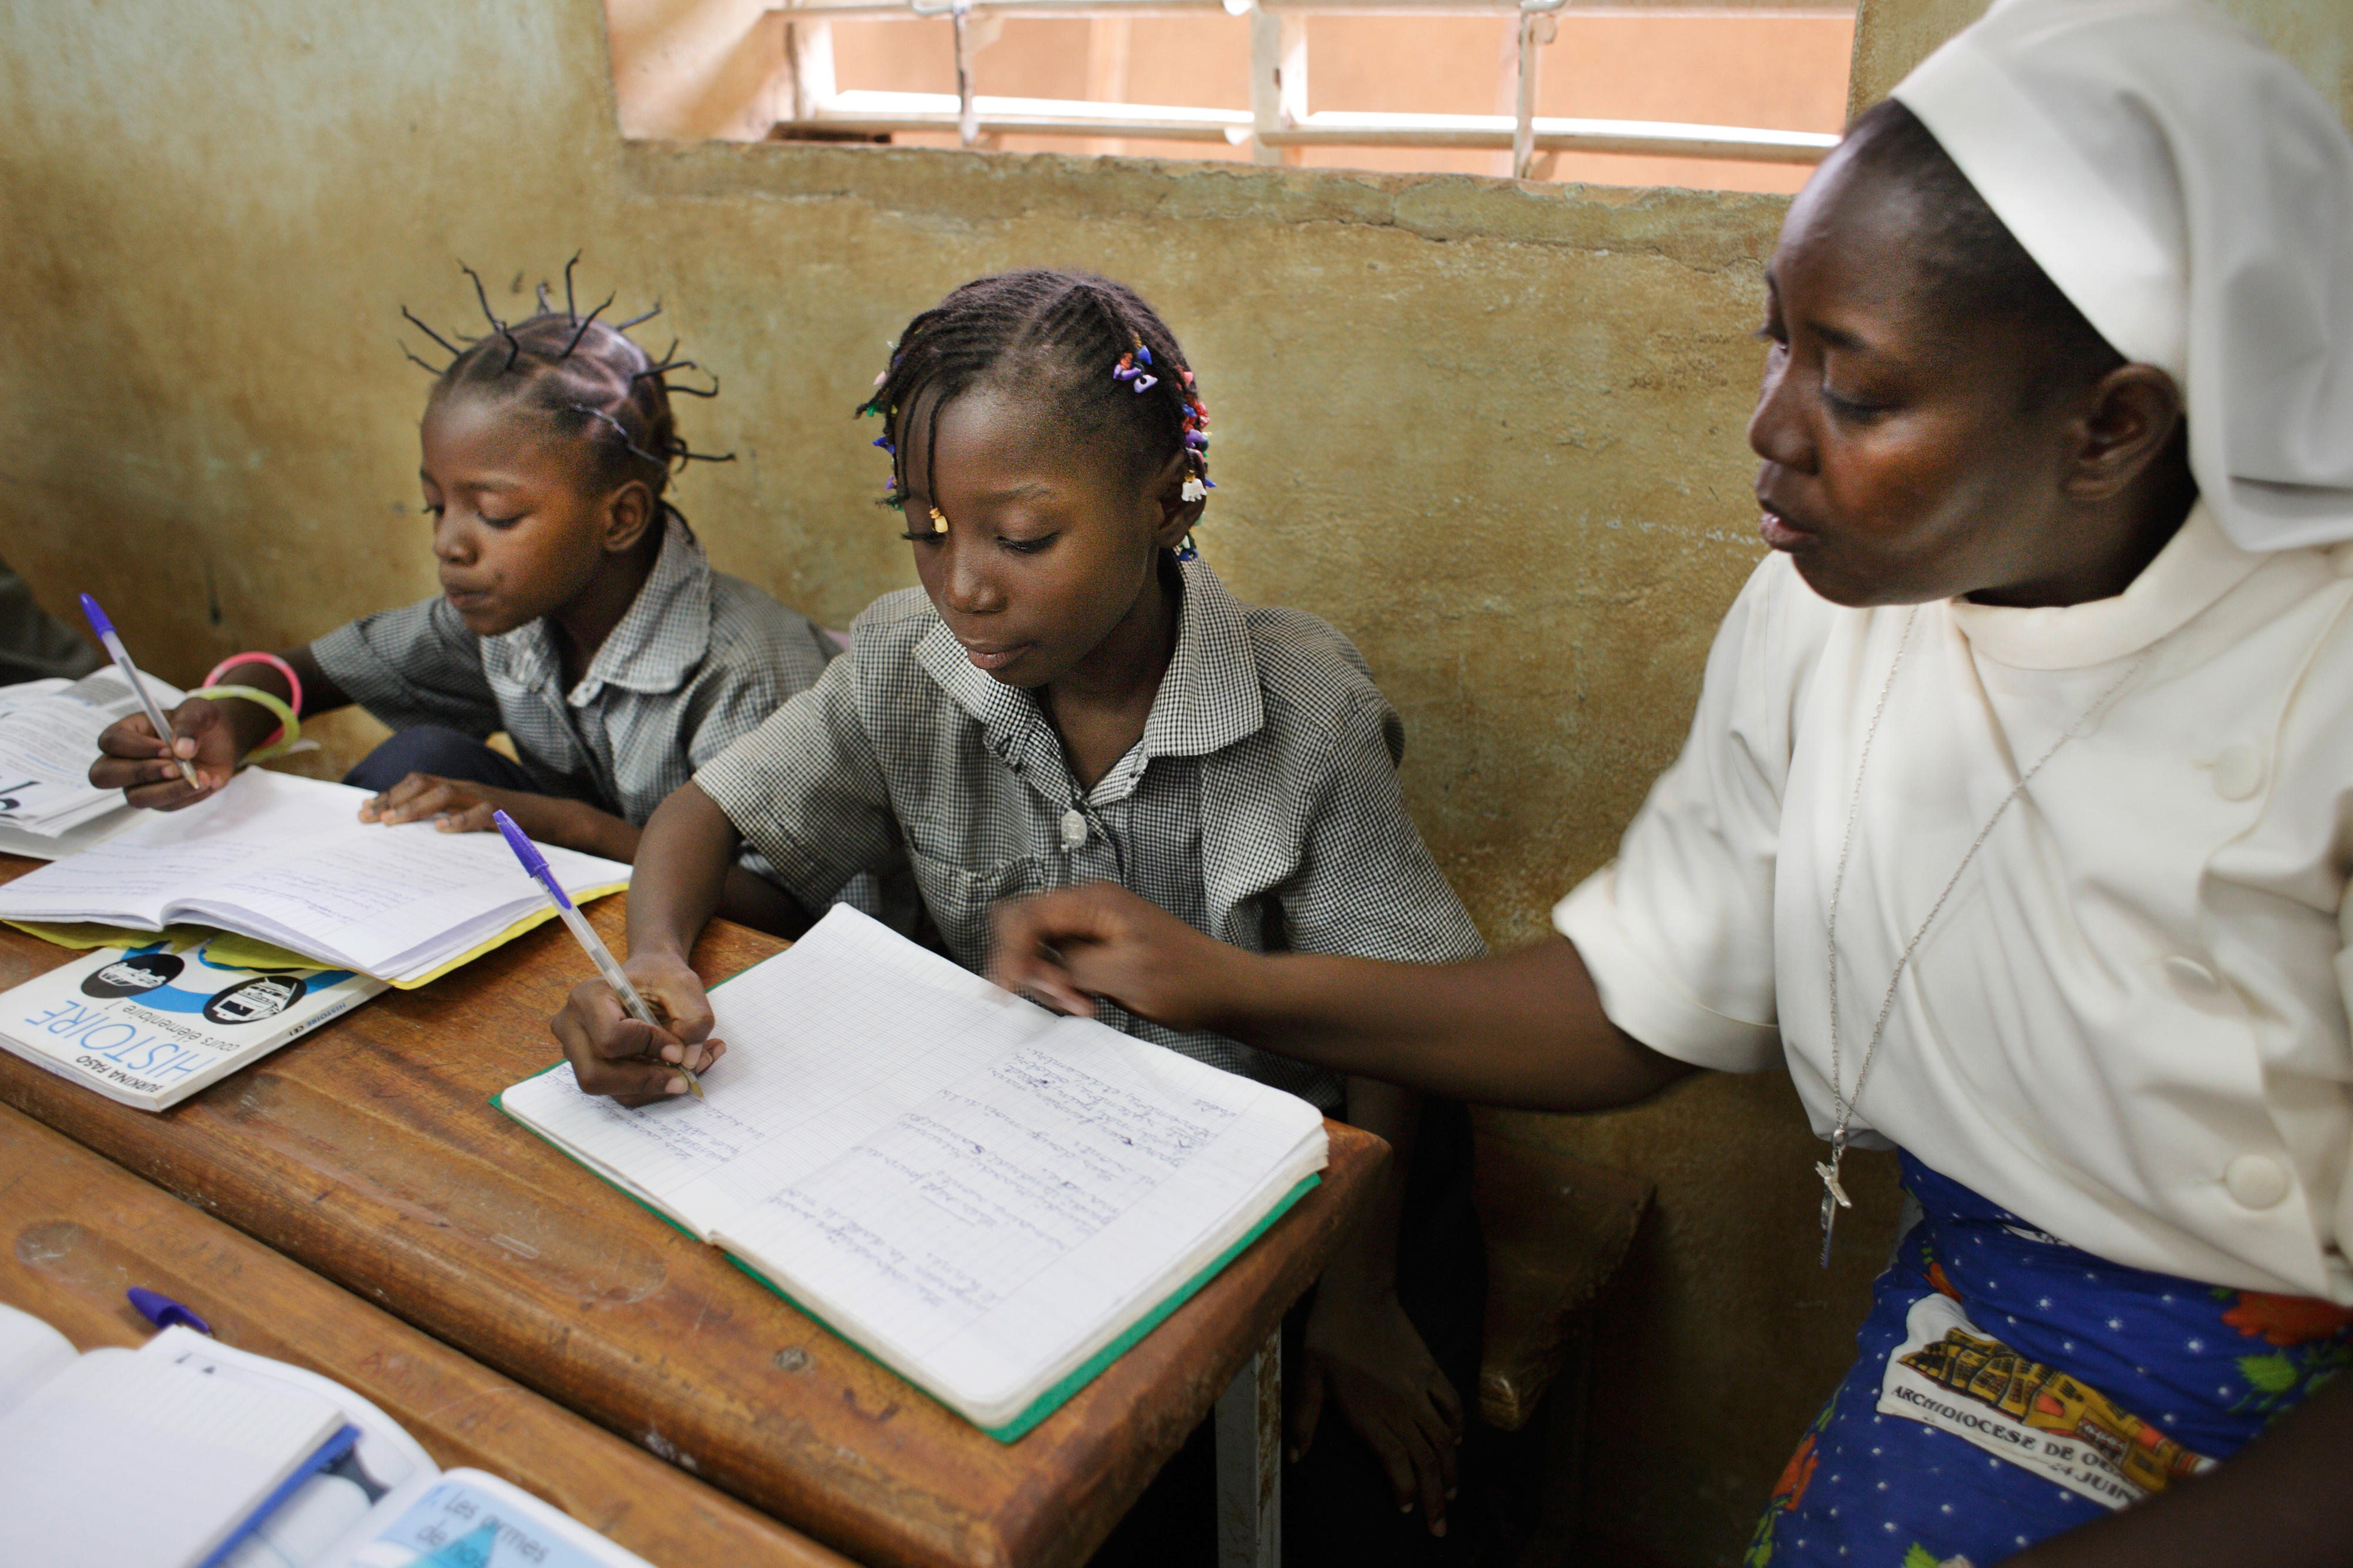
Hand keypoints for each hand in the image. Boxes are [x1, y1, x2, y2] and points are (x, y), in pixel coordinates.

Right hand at [89, 698, 243, 808]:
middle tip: (175, 768)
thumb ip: (190, 723)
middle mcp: (123, 760)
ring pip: (136, 798)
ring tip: (202, 777)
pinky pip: (166, 806)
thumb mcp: (200, 712)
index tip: (168, 748)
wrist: (220, 742)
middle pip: (104, 776)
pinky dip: (190, 797)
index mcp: (127, 732)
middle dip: (140, 773)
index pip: (111, 742)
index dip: (136, 747)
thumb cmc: (201, 723)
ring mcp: (137, 784)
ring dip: (170, 791)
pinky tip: (209, 782)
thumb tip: (182, 750)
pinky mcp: (158, 800)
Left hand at [356, 772, 513, 833]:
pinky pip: (480, 814)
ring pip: (446, 793)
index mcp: (457, 788)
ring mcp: (485, 799)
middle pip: (424, 782)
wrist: (552, 819)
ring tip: (394, 821)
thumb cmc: (506, 822)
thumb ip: (443, 815)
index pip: (416, 782)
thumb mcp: (471, 814)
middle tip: (369, 817)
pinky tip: (442, 829)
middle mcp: (467, 788)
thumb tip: (406, 827)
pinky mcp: (504, 815)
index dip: (389, 794)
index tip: (364, 810)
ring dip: (416, 807)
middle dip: (394, 799)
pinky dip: (460, 821)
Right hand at [548, 950, 727, 1104]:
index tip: (679, 1048)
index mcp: (588, 997)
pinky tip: (679, 1071)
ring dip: (655, 1087)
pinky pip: (621, 1092)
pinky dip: (653, 1087)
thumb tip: (688, 1062)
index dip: (648, 1047)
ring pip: (611, 1090)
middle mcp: (572, 1026)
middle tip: (685, 1078)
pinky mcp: (592, 1067)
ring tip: (691, 1070)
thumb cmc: (662, 976)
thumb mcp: (685, 985)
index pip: (610, 1037)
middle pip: (596, 1075)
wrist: (649, 976)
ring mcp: (576, 1051)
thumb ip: (694, 1019)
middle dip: (645, 1081)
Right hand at [988, 882, 1244, 1031]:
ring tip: (1081, 1003)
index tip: (1005, 991)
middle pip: (1026, 926)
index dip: (1010, 954)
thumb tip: (1035, 966)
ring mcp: (1093, 926)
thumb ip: (1073, 966)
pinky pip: (1060, 960)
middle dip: (1027, 965)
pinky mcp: (1098, 947)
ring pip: (1040, 947)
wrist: (1225, 990)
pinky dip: (1063, 984)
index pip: (1028, 917)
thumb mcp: (1126, 976)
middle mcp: (1090, 907)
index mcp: (1095, 903)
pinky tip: (1085, 1001)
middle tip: (1057, 997)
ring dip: (1048, 979)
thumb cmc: (1190, 980)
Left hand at [1290, 1286, 1464, 1536]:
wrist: (1359, 1295)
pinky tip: (1457, 1439)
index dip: (1406, 1492)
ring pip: (1445, 1440)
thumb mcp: (1307, 1378)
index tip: (1407, 1509)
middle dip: (1436, 1498)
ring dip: (1451, 1470)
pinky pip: (1452, 1405)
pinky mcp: (1431, 1370)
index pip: (1397, 1465)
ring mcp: (1419, 1390)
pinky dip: (1458, 1426)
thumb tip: (1295, 1459)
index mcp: (1369, 1415)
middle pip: (1427, 1461)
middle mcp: (1399, 1409)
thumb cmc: (1328, 1336)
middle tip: (1440, 1526)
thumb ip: (1303, 1421)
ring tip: (1452, 1492)